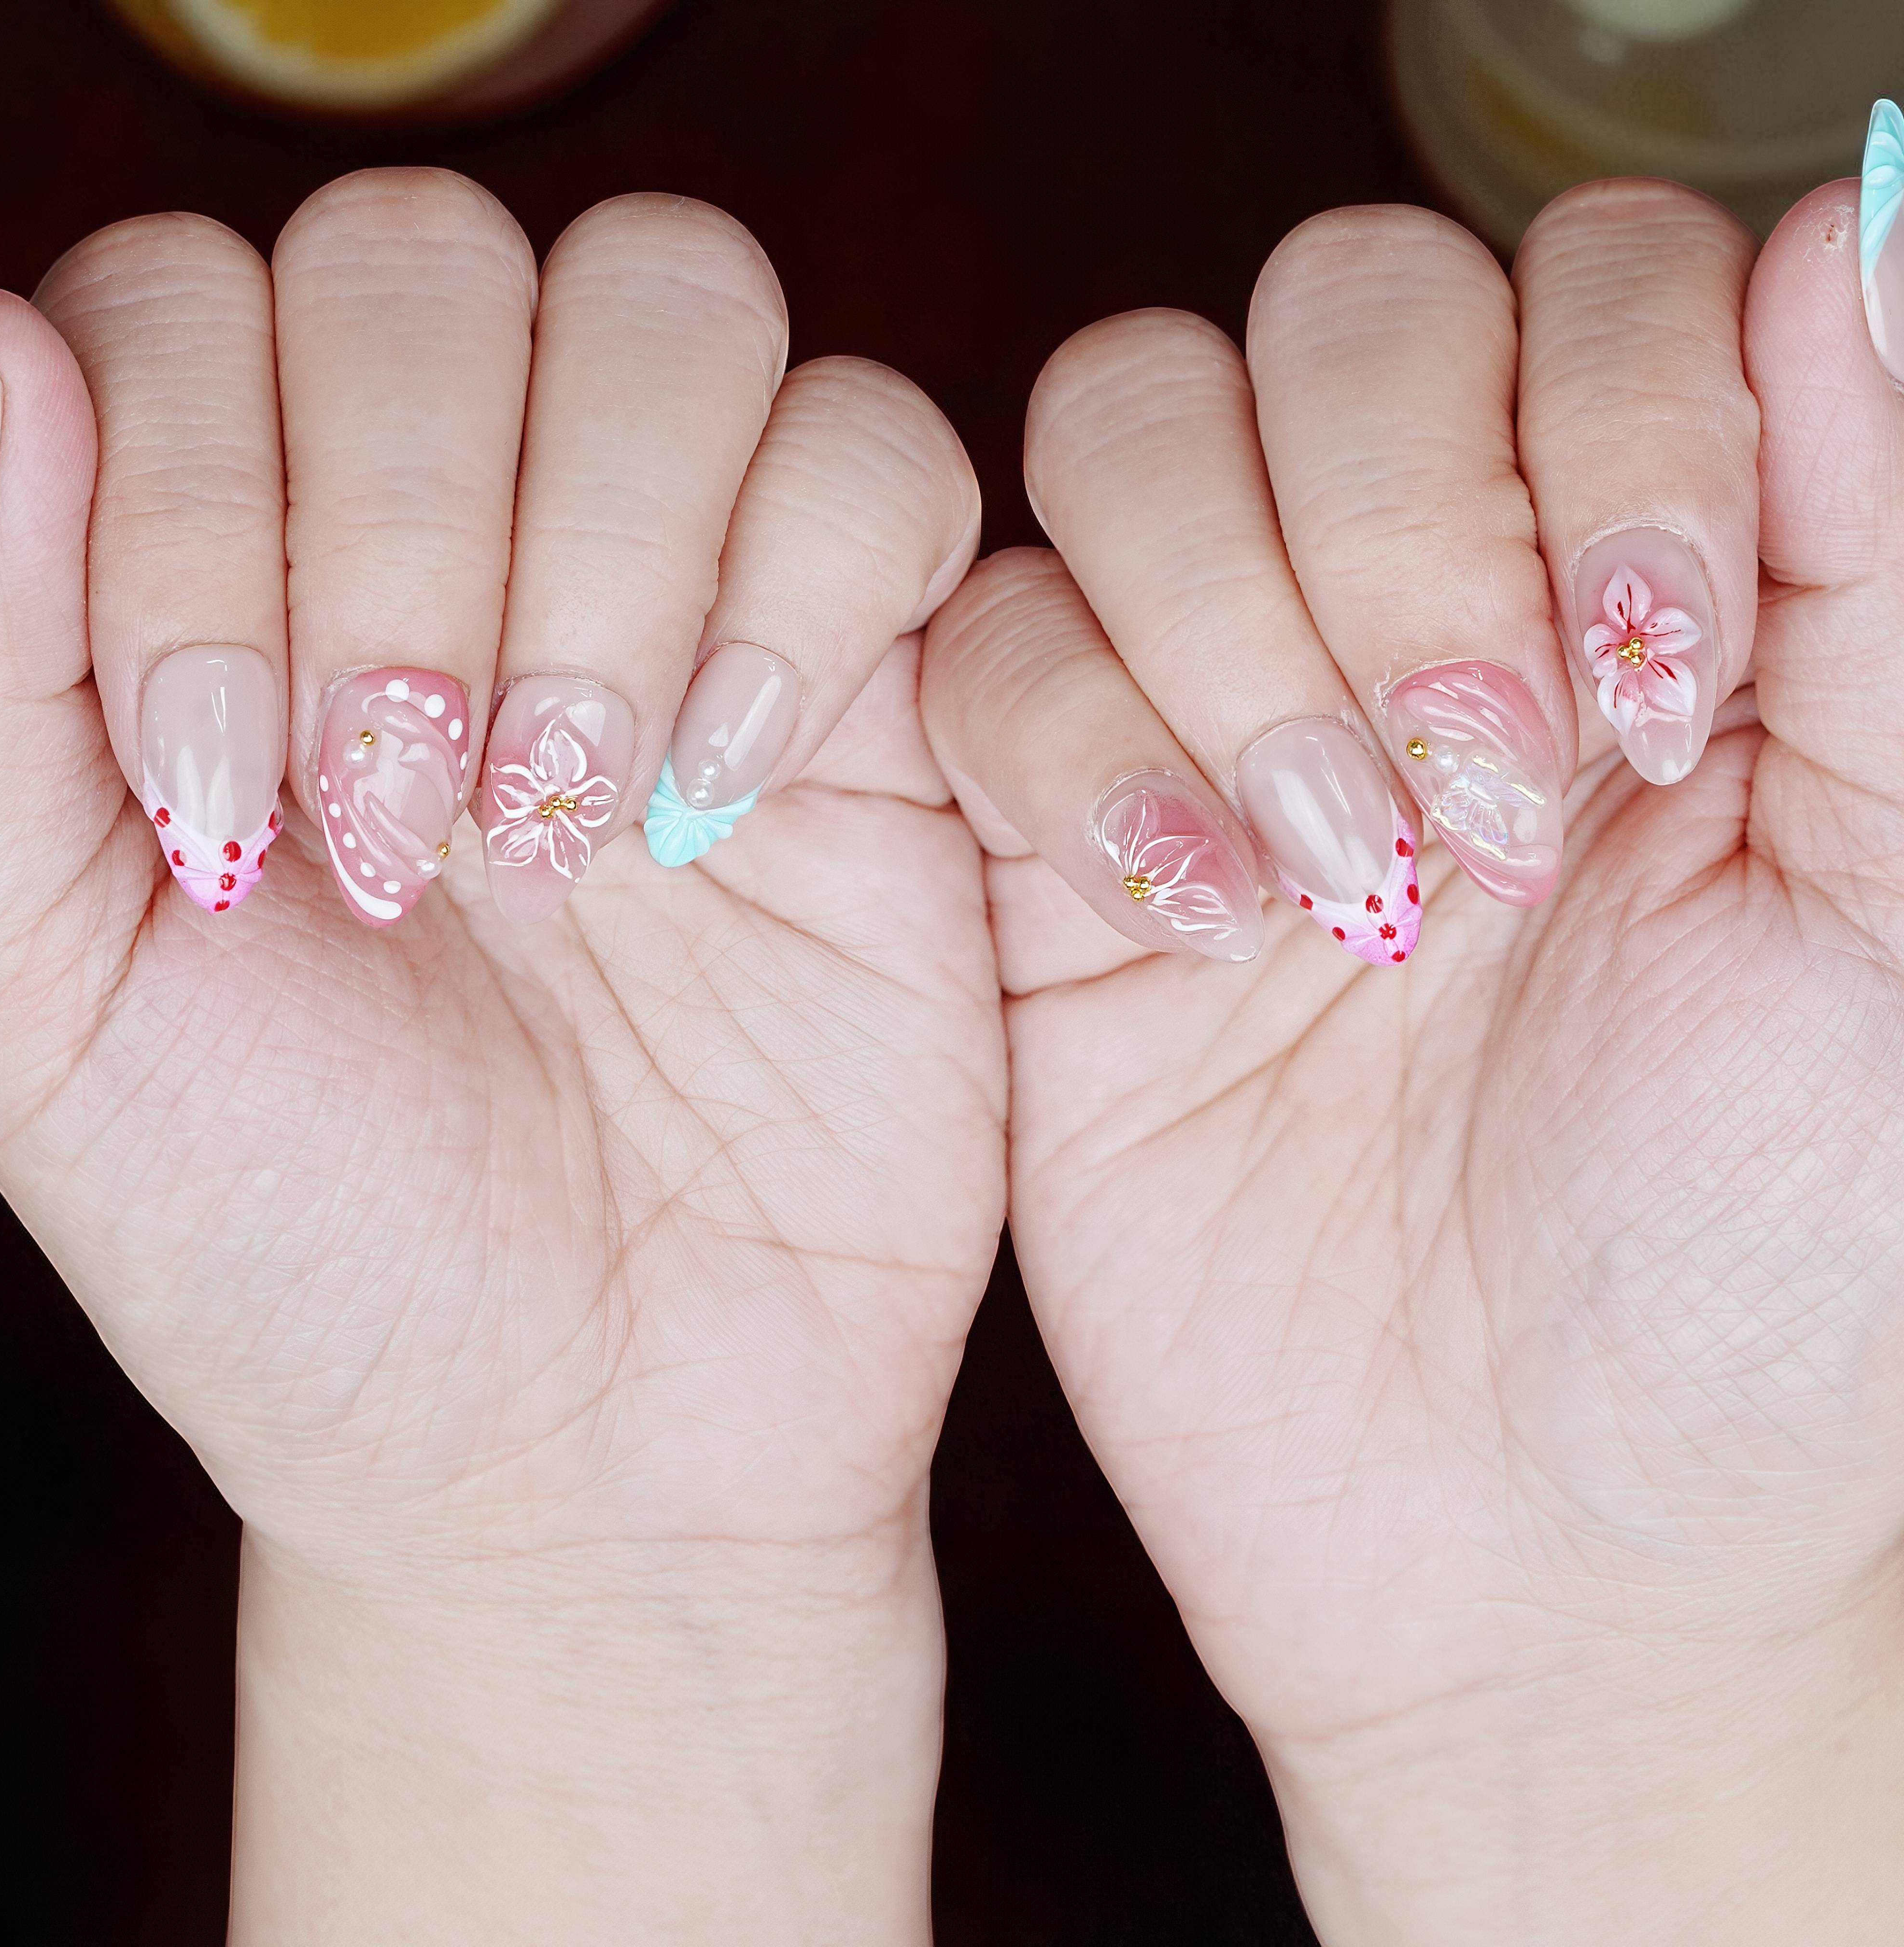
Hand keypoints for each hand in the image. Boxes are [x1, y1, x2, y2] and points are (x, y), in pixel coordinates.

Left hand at [0, 171, 995, 1942]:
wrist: (584, 1440)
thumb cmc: (302, 1239)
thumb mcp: (43, 989)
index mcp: (239, 579)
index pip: (197, 306)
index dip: (197, 505)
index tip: (222, 796)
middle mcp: (465, 542)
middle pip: (439, 260)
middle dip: (404, 529)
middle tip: (406, 816)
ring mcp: (688, 590)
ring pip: (678, 306)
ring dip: (607, 540)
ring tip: (575, 819)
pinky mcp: (886, 681)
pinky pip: (885, 459)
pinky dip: (806, 584)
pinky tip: (735, 786)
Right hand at [924, 179, 1903, 1941]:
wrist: (1530, 1524)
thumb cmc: (1770, 1251)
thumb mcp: (1893, 901)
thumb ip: (1888, 547)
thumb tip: (1863, 219)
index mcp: (1647, 580)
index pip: (1582, 282)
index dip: (1607, 414)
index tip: (1661, 683)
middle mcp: (1421, 603)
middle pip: (1329, 315)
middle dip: (1396, 529)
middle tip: (1487, 795)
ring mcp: (1212, 708)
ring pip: (1120, 431)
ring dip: (1224, 625)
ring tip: (1340, 879)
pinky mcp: (1046, 840)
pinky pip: (975, 657)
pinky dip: (1068, 752)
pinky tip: (1188, 920)